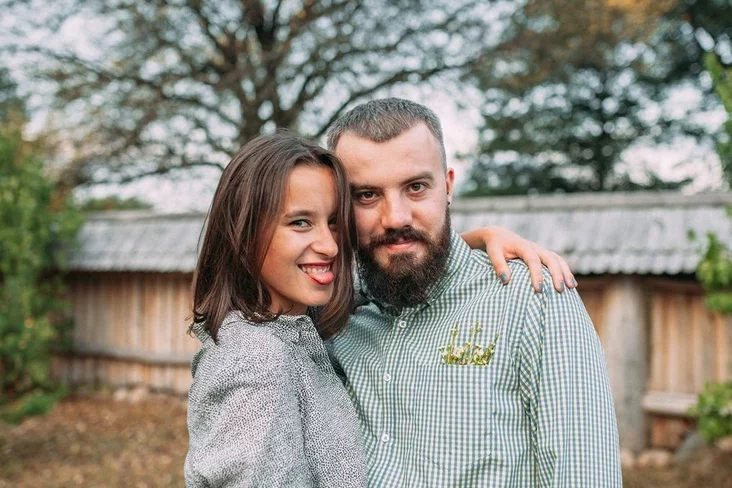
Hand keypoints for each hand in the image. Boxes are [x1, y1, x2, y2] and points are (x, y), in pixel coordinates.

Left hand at [460, 226, 575, 292]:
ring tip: (571, 287)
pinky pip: (558, 261)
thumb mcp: (493, 253)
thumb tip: (506, 280)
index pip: (532, 259)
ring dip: (566, 272)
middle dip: (557, 274)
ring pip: (557, 259)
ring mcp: (541, 250)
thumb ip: (498, 265)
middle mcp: (535, 247)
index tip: (539, 289)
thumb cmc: (496, 246)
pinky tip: (571, 283)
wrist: (500, 235)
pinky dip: (566, 271)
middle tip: (559, 290)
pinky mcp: (543, 254)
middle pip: (550, 258)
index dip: (536, 274)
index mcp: (522, 246)